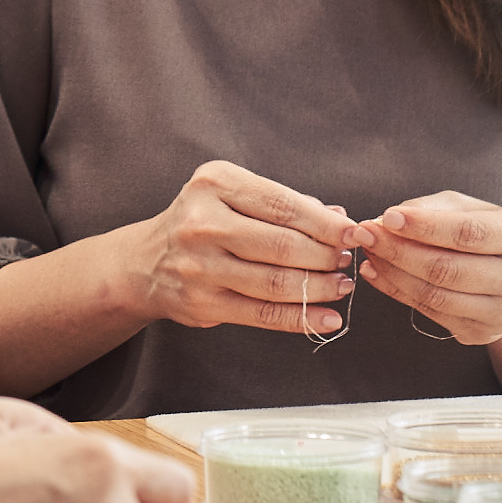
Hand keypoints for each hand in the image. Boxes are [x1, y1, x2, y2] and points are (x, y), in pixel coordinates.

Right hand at [124, 160, 358, 335]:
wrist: (146, 263)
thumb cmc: (202, 223)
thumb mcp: (233, 196)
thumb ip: (284, 205)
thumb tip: (339, 218)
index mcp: (215, 184)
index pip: (283, 205)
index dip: (326, 224)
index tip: (355, 233)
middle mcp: (202, 223)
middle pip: (283, 245)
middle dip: (326, 256)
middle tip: (346, 260)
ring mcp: (200, 266)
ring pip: (276, 282)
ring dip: (319, 287)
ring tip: (341, 285)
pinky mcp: (203, 303)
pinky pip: (262, 314)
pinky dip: (301, 318)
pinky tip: (326, 318)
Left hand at [354, 191, 501, 346]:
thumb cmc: (489, 233)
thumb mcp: (471, 208)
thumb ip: (434, 208)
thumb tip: (388, 220)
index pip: (469, 233)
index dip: (425, 227)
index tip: (387, 217)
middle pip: (448, 268)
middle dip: (398, 250)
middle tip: (365, 233)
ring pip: (434, 294)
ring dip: (392, 271)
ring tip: (368, 251)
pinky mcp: (481, 334)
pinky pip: (429, 312)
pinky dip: (396, 291)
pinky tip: (377, 272)